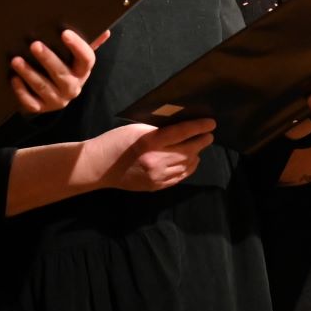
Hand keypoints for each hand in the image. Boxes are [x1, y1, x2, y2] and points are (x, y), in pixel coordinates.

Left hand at [10, 29, 107, 114]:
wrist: (52, 97)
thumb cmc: (64, 69)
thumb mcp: (76, 60)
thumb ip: (89, 45)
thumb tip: (106, 30)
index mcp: (83, 72)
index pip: (87, 59)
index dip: (77, 47)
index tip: (65, 33)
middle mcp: (73, 88)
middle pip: (61, 74)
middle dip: (47, 59)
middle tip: (34, 44)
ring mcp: (57, 100)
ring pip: (43, 87)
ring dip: (29, 73)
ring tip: (16, 60)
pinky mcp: (41, 108)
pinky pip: (31, 102)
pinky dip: (21, 91)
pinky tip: (14, 78)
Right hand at [81, 118, 216, 190]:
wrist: (99, 167)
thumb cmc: (116, 142)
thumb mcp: (137, 129)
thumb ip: (159, 130)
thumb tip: (181, 128)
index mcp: (150, 142)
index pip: (182, 133)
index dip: (199, 127)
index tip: (211, 123)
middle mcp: (156, 160)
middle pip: (188, 150)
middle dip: (201, 142)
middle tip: (209, 135)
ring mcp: (157, 176)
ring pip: (186, 165)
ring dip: (196, 155)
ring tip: (199, 147)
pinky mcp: (155, 186)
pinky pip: (179, 177)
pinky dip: (188, 168)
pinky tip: (190, 161)